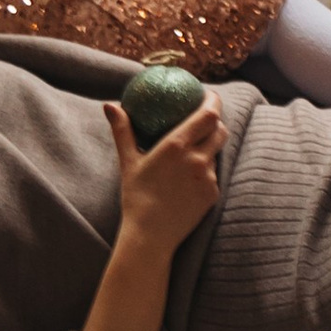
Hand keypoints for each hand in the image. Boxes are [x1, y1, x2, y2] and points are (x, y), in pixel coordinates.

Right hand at [105, 95, 223, 255]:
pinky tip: (191, 177)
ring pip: (216, 153)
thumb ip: (123, 131)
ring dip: (209, 147)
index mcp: (177, 146)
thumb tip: (110, 105)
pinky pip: (213, 175)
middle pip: (219, 130)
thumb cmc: (136, 197)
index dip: (213, 101)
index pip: (208, 114)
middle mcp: (197, 159)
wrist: (150, 235)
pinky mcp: (213, 194)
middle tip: (207, 117)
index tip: (209, 94)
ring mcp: (208, 178)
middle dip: (216, 121)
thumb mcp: (128, 161)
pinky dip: (205, 171)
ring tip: (196, 147)